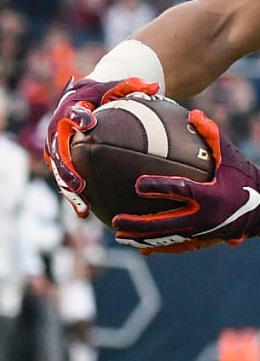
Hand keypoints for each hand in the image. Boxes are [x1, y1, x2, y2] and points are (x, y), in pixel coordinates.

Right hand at [45, 75, 160, 216]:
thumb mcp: (116, 87)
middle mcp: (57, 129)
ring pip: (58, 171)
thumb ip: (133, 86)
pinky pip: (64, 179)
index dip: (78, 118)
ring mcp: (55, 147)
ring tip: (82, 207)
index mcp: (69, 108)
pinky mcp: (58, 160)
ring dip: (69, 190)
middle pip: (58, 151)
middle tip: (80, 184)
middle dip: (67, 169)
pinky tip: (86, 211)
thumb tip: (154, 86)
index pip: (72, 113)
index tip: (89, 123)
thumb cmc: (103, 93)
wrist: (83, 98)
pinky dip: (74, 195)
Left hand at [113, 110, 259, 252]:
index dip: (159, 187)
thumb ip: (212, 135)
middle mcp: (203, 218)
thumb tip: (193, 113)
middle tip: (116, 221)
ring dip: (143, 238)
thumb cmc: (243, 178)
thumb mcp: (231, 156)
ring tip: (119, 237)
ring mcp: (201, 232)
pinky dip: (160, 247)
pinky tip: (141, 247)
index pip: (180, 190)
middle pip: (166, 223)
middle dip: (139, 224)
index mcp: (209, 195)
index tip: (137, 184)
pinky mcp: (202, 241)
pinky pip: (177, 246)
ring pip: (167, 239)